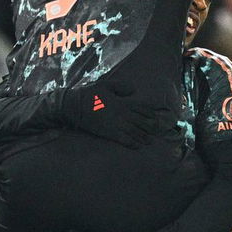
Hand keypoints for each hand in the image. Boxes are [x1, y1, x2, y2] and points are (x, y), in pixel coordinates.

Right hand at [60, 78, 174, 146]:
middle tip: (157, 132)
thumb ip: (121, 87)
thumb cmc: (90, 94)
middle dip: (150, 127)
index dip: (150, 114)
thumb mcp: (106, 85)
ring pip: (134, 132)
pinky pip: (123, 139)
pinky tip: (137, 147)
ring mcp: (115, 124)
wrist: (75, 106)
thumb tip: (134, 90)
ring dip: (143, 137)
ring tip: (150, 142)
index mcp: (122, 102)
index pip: (141, 109)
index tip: (156, 118)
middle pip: (140, 122)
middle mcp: (121, 114)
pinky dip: (132, 143)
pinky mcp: (108, 133)